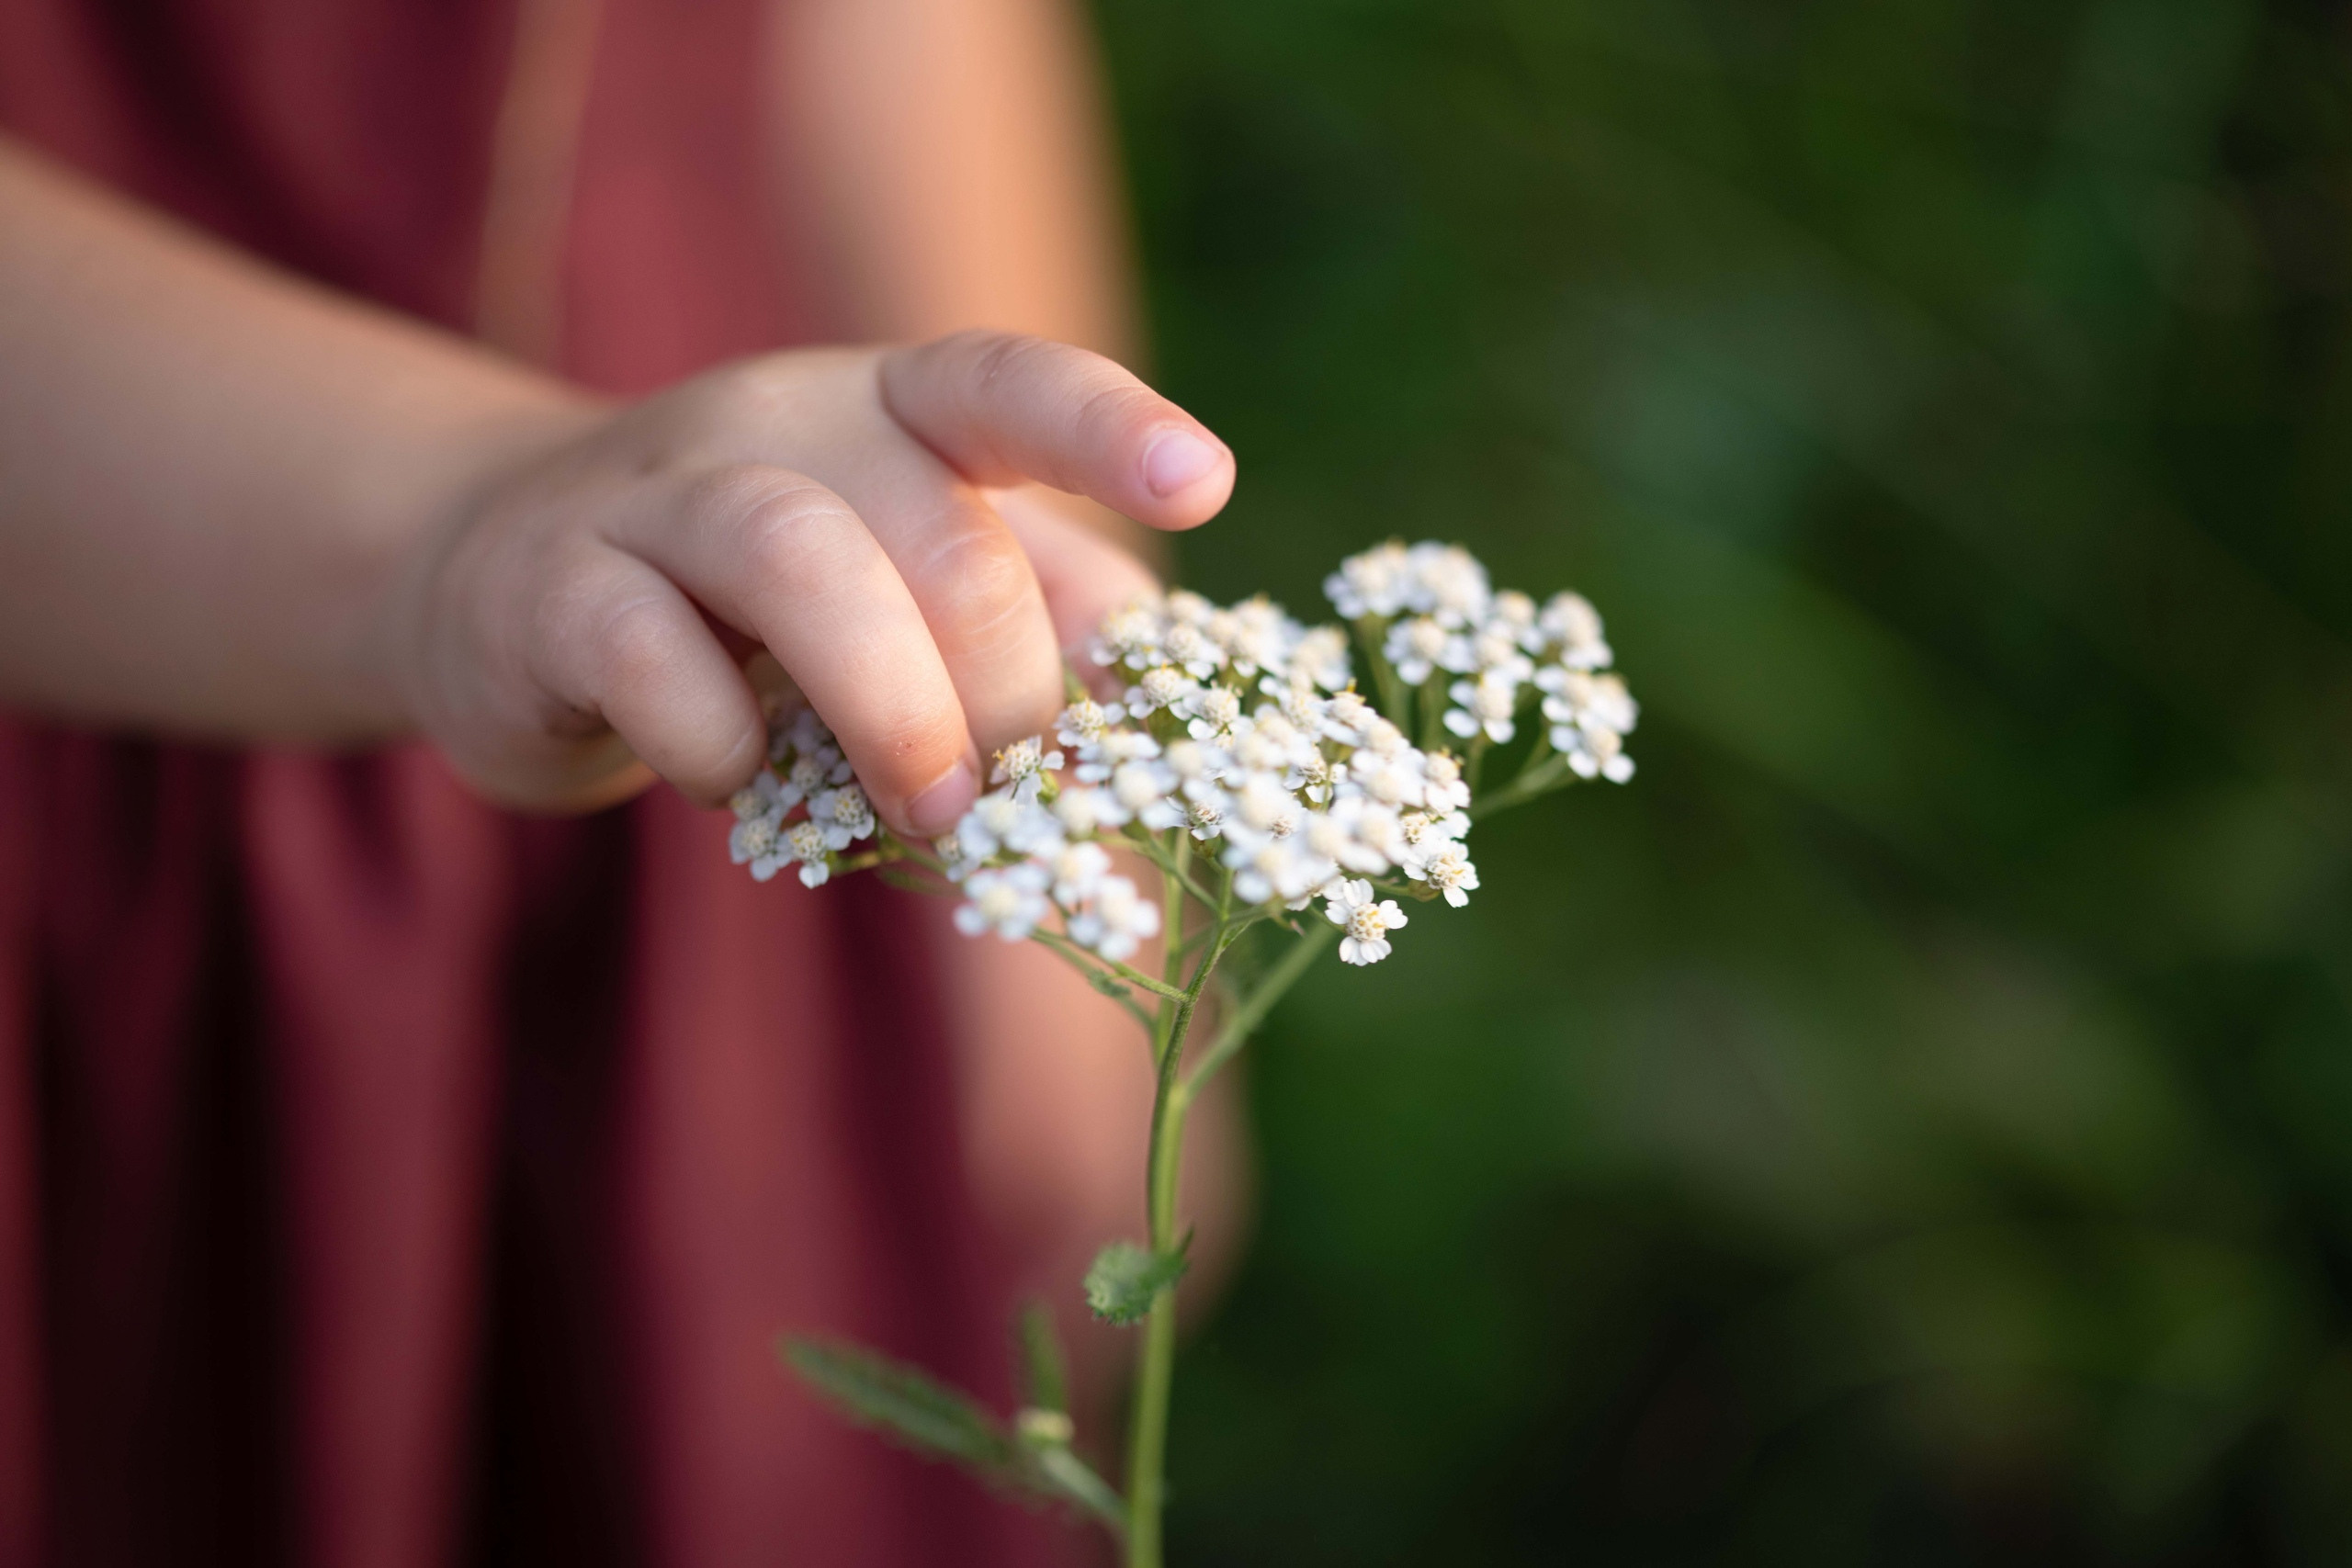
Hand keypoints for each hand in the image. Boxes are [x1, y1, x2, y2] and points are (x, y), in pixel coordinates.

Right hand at [384, 332, 1231, 827]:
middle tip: (1010, 803)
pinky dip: (715, 743)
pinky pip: (645, 653)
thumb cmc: (761, 608)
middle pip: (939, 529)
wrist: (504, 586)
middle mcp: (781, 420)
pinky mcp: (551, 587)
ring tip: (928, 815)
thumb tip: (1157, 731)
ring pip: (796, 555)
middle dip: (1006, 690)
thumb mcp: (907, 585)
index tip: (1201, 484)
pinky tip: (733, 782)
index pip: (1012, 382)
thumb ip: (1039, 622)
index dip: (1108, 428)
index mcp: (895, 411)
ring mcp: (653, 491)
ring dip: (892, 710)